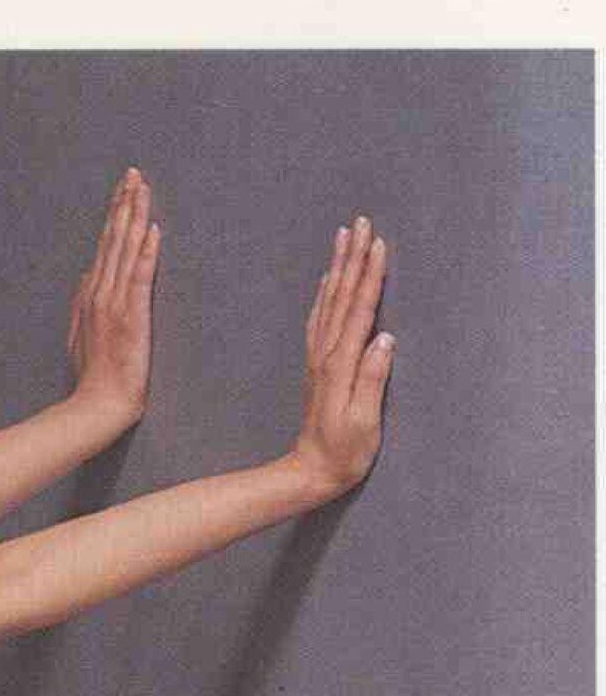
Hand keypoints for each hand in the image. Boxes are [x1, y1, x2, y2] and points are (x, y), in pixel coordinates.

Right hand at [66, 166, 158, 424]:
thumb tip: (86, 276)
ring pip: (125, 250)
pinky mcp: (131, 316)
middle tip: (134, 173)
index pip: (104, 246)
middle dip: (124, 204)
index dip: (114, 215)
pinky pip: (140, 277)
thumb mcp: (78, 337)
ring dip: (135, 217)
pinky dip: (146, 252)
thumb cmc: (92, 378)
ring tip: (143, 188)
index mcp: (90, 296)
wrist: (97, 405)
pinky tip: (153, 229)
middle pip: (114, 239)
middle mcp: (99, 293)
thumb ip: (82, 304)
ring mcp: (114, 303)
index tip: (122, 190)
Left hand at [290, 214, 394, 499]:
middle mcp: (326, 356)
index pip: (359, 311)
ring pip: (328, 302)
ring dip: (337, 267)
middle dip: (353, 258)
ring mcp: (318, 360)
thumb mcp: (364, 423)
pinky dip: (324, 294)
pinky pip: (319, 319)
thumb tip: (386, 339)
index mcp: (341, 366)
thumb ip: (373, 381)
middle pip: (342, 296)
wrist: (308, 473)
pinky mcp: (316, 366)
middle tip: (361, 221)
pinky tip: (326, 279)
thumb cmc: (343, 454)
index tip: (378, 243)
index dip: (370, 276)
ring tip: (343, 236)